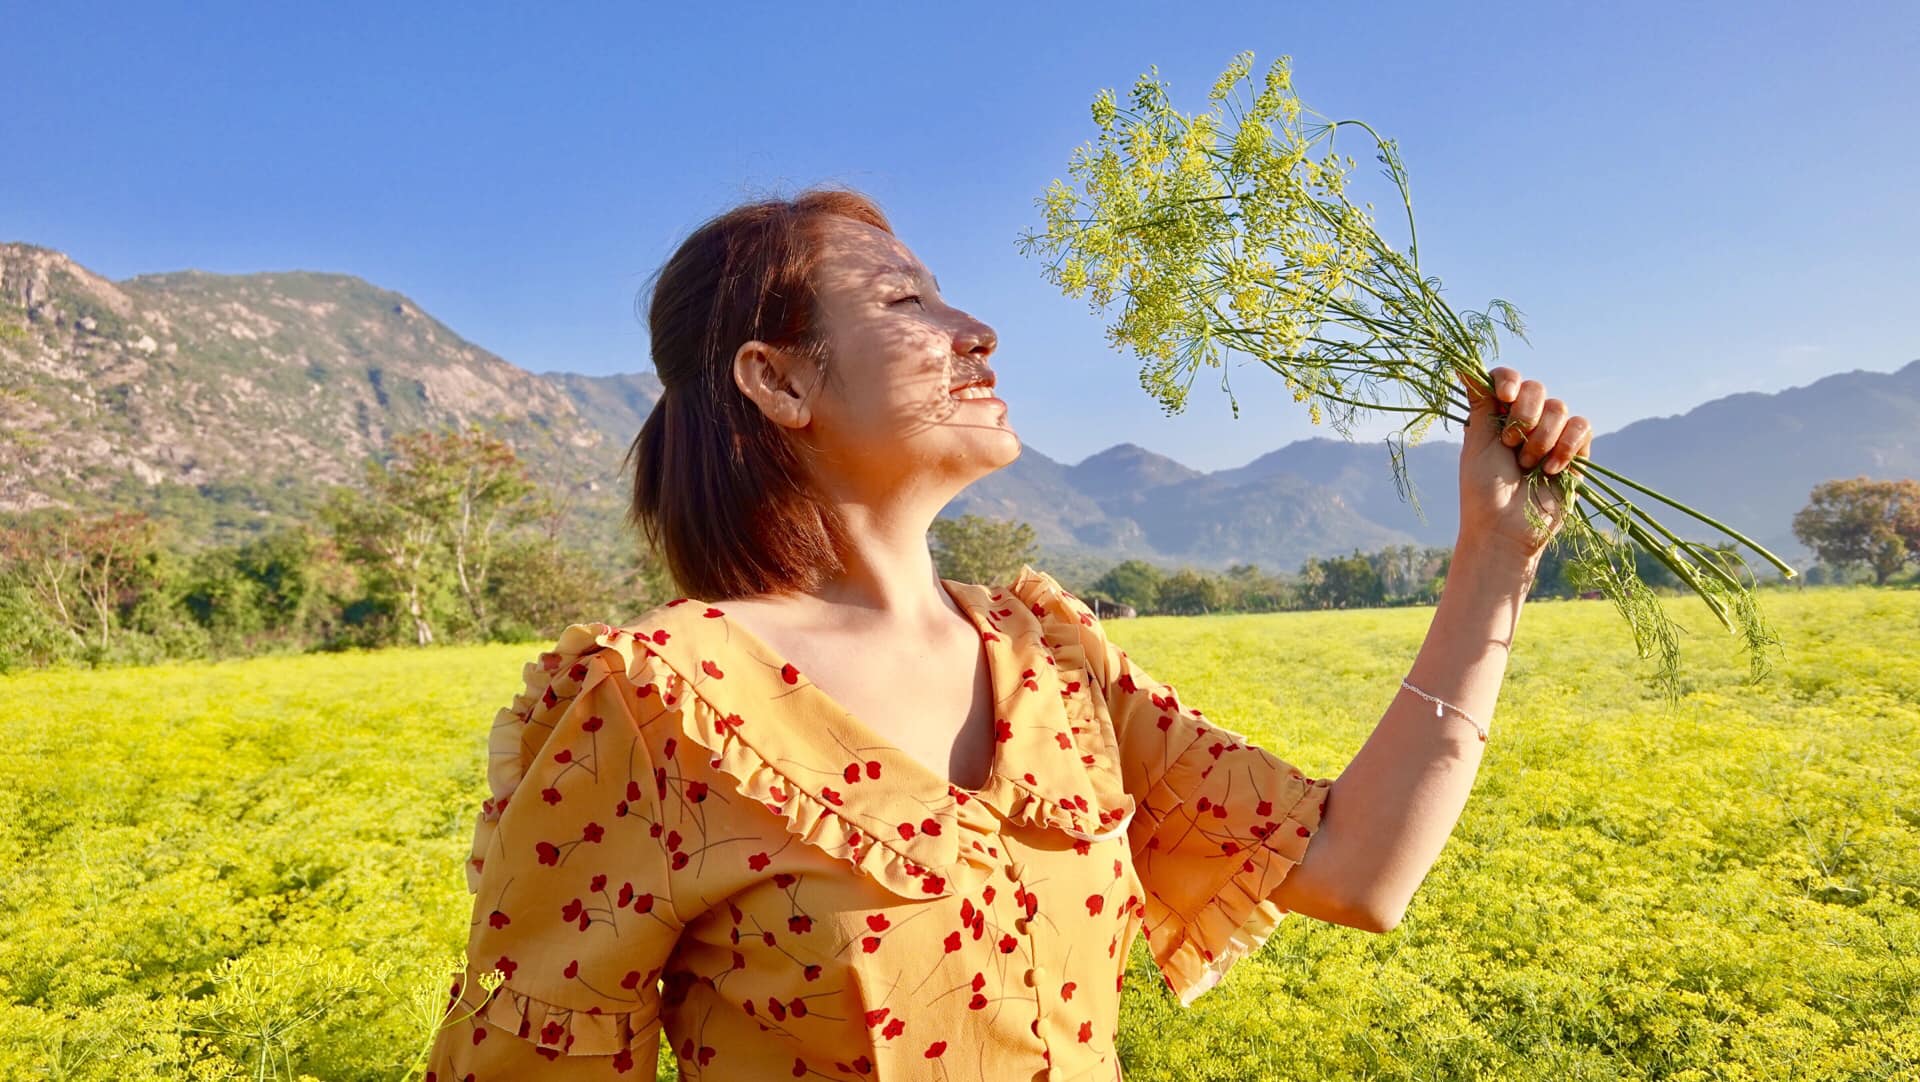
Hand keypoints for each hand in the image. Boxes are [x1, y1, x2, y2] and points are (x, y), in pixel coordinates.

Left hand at [1455, 366, 1593, 559]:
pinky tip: (1553, 470)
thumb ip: (1480, 404)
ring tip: (1528, 466)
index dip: (1509, 380)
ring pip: (1560, 408)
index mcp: (1497, 416)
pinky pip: (1582, 427)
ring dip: (1541, 438)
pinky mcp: (1576, 452)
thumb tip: (1462, 366)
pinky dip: (1566, 446)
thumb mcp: (1477, 443)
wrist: (1505, 528)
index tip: (1504, 398)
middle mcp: (1525, 421)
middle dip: (1525, 414)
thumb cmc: (1483, 490)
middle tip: (1510, 444)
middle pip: (1537, 388)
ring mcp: (1552, 436)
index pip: (1508, 378)